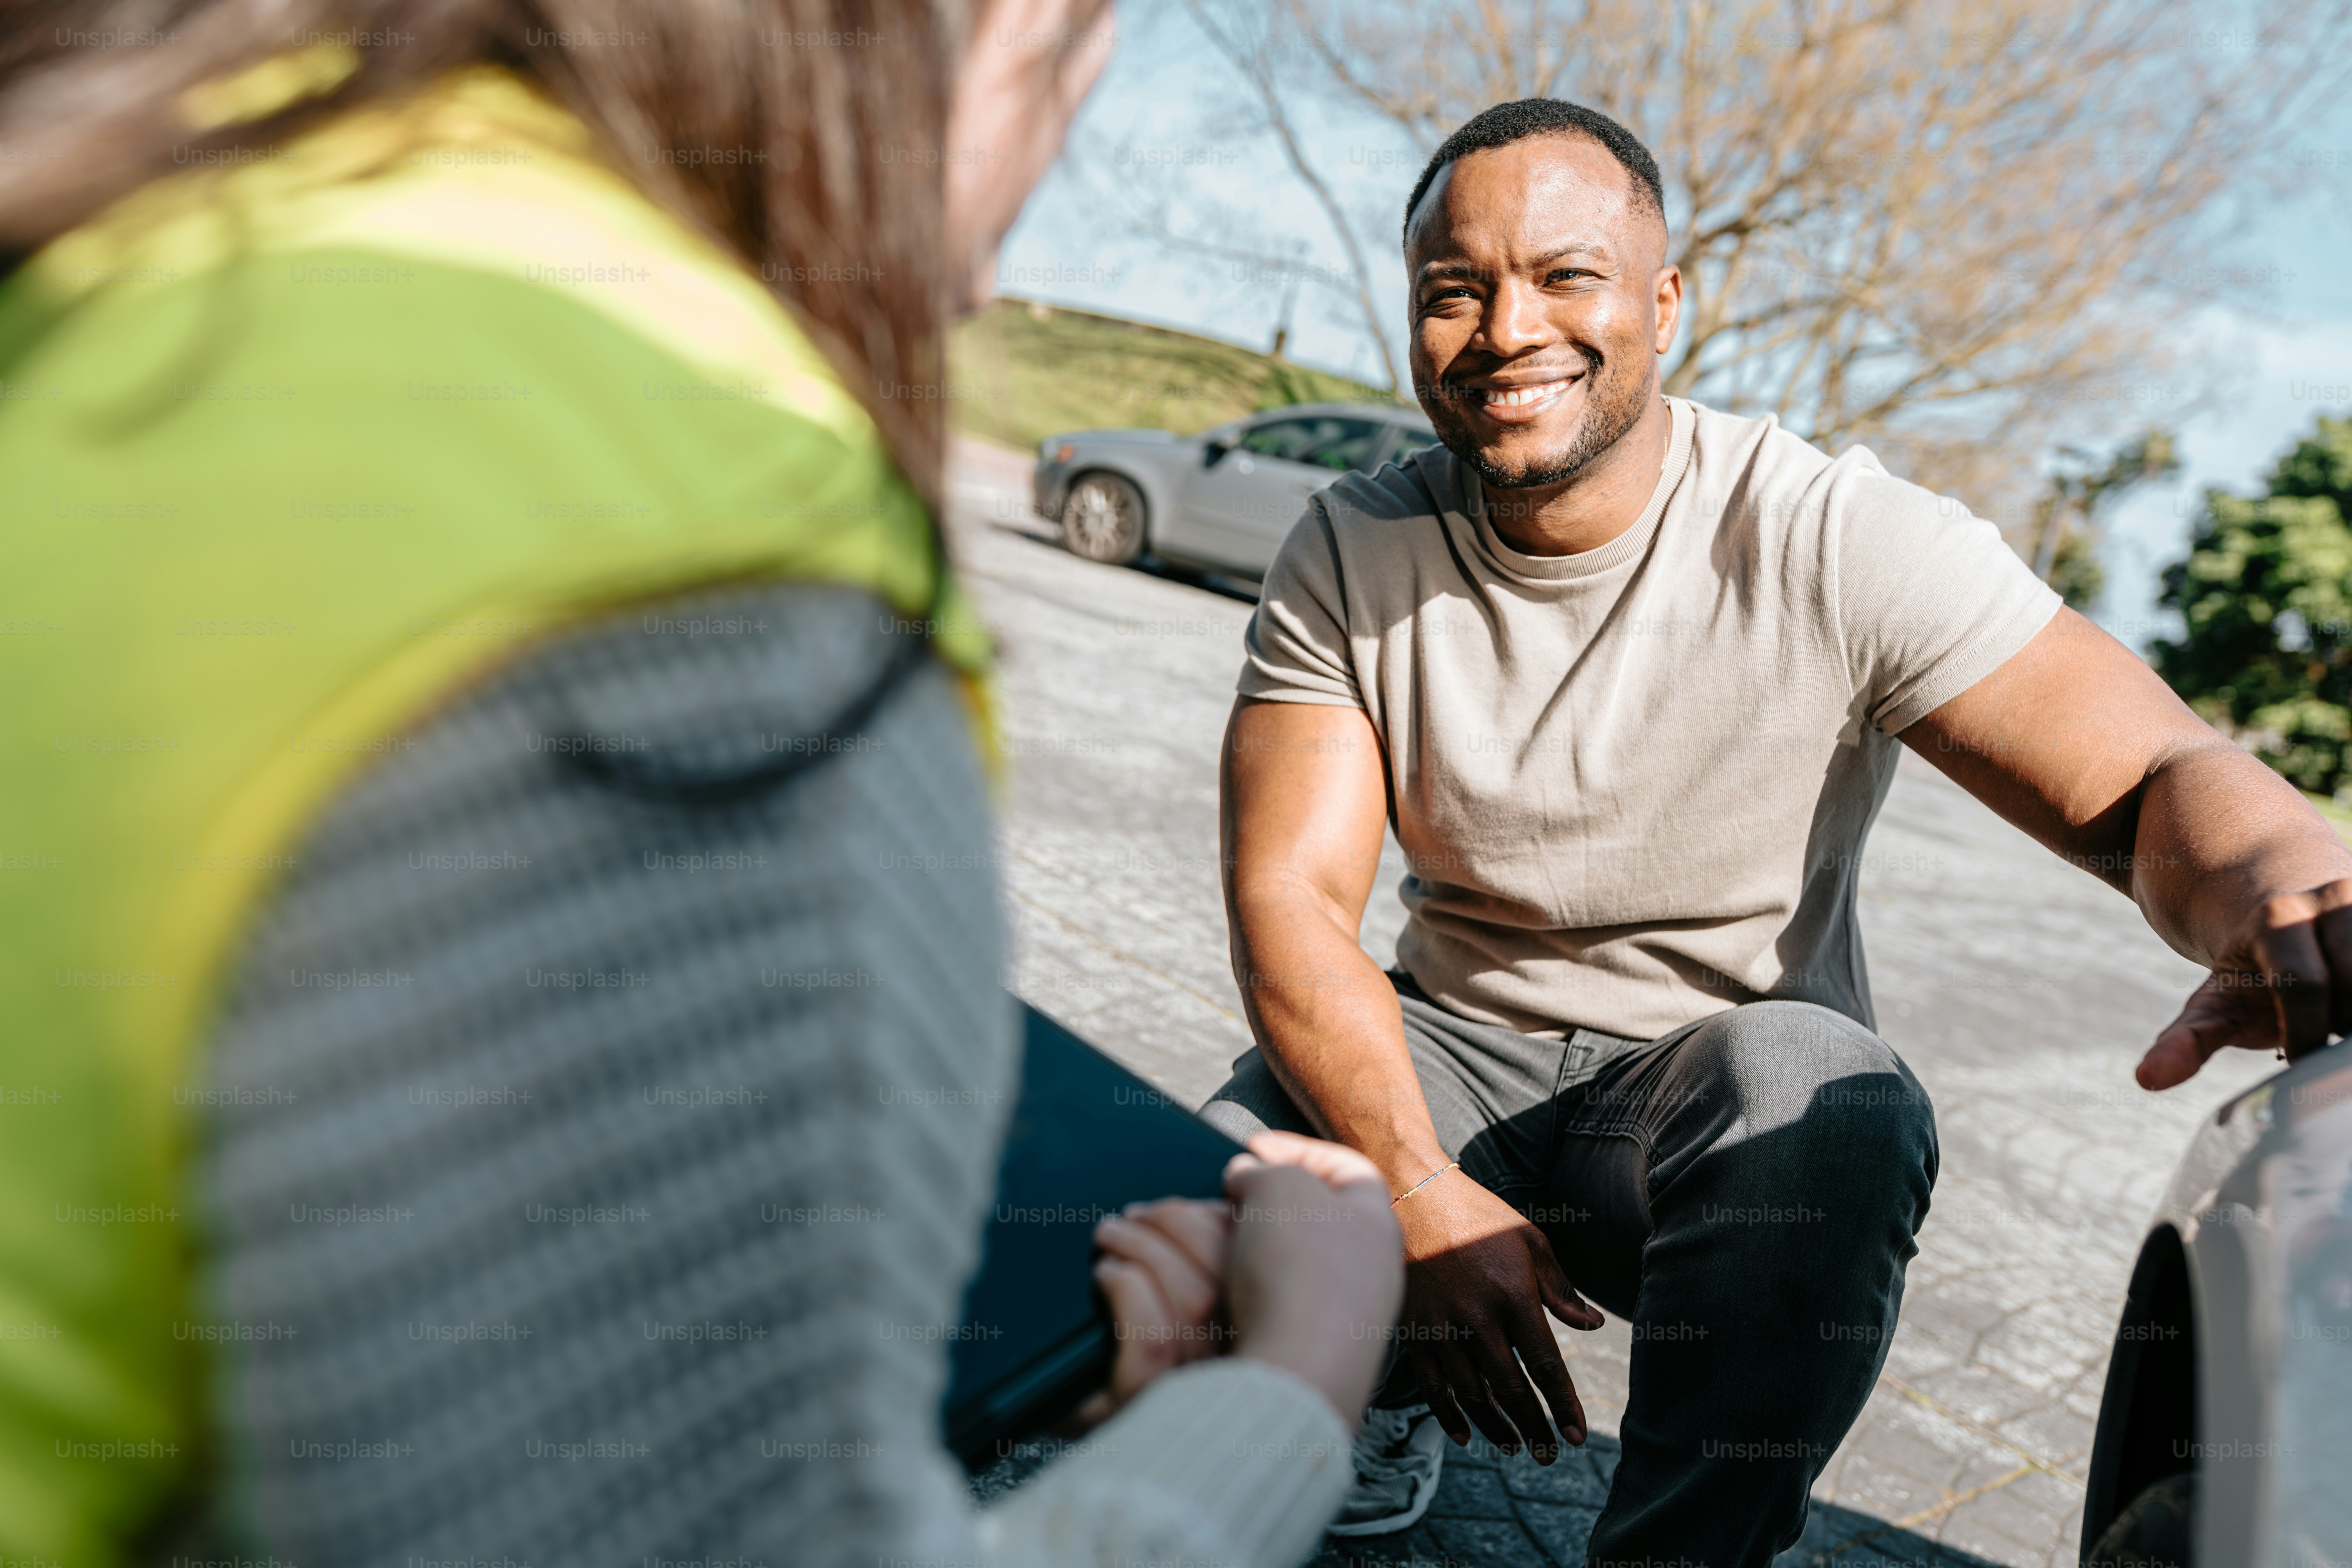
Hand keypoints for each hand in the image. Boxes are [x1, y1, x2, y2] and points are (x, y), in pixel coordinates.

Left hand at [1067, 1197, 1232, 1428]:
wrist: (1098, 1447)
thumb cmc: (1134, 1366)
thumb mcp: (1191, 1311)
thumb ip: (1213, 1265)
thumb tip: (1217, 1208)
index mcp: (1255, 1335)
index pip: (1258, 1267)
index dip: (1222, 1223)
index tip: (1190, 1206)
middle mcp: (1237, 1369)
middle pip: (1226, 1277)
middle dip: (1175, 1224)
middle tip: (1132, 1215)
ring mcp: (1194, 1392)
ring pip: (1192, 1302)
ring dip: (1145, 1248)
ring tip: (1110, 1234)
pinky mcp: (1143, 1407)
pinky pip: (1152, 1341)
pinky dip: (1128, 1291)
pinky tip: (1105, 1275)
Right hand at [1222, 1131, 1404, 1429]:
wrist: (1299, 1372)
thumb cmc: (1299, 1272)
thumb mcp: (1278, 1187)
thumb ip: (1262, 1170)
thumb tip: (1245, 1176)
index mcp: (1376, 1220)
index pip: (1343, 1166)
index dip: (1294, 1148)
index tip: (1251, 1148)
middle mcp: (1370, 1267)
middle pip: (1316, 1216)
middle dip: (1268, 1200)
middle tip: (1229, 1197)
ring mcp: (1346, 1314)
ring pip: (1294, 1264)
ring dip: (1254, 1248)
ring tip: (1217, 1243)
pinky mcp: (1314, 1350)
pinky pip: (1281, 1304)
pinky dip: (1252, 1290)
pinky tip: (1227, 1290)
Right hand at [1392, 1165, 1602, 1462]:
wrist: (1407, 1192)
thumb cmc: (1476, 1214)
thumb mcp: (1529, 1240)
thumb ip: (1559, 1287)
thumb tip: (1591, 1325)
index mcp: (1512, 1294)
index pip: (1545, 1365)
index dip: (1562, 1405)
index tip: (1576, 1436)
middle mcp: (1475, 1317)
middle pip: (1510, 1389)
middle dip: (1533, 1427)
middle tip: (1548, 1454)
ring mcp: (1439, 1326)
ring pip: (1471, 1394)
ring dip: (1495, 1427)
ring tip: (1513, 1446)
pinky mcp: (1412, 1329)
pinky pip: (1431, 1385)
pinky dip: (1447, 1414)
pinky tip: (1463, 1434)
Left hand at [2140, 879, 2351, 1088]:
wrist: (2288, 909)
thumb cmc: (2253, 975)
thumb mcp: (2214, 1004)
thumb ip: (2187, 1040)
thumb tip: (2146, 1080)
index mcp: (2278, 918)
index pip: (2303, 985)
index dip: (2305, 1033)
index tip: (2299, 1061)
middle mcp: (2334, 898)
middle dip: (2345, 1023)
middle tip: (2331, 1041)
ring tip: (2339, 1028)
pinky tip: (2347, 1025)